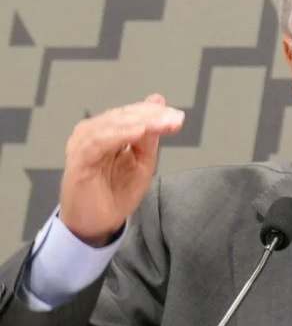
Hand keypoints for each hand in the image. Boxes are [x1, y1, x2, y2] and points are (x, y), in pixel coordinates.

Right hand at [58, 94, 183, 245]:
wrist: (98, 224)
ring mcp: (83, 144)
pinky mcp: (79, 159)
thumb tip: (158, 101)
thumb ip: (150, 134)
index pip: (132, 113)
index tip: (178, 116)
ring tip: (162, 123)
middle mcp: (93, 133)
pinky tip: (139, 132)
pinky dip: (120, 134)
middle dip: (152, 116)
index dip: (155, 112)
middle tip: (174, 119)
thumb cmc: (116, 193)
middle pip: (124, 116)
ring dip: (141, 122)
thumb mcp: (142, 161)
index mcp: (107, 130)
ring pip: (113, 124)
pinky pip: (99, 141)